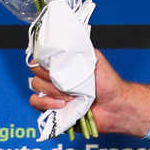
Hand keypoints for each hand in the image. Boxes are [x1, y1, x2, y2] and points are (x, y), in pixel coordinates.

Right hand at [29, 49, 149, 136]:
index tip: (56, 66)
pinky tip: (63, 105)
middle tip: (69, 83)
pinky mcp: (50, 107)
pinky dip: (47, 103)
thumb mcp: (94, 59)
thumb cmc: (107, 82)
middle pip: (36, 73)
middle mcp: (55, 77)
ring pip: (36, 87)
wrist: (114, 105)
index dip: (45, 62)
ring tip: (71, 96)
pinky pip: (35, 103)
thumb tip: (64, 42)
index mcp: (63, 65)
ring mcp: (51, 92)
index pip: (41, 58)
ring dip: (53, 92)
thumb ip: (78, 50)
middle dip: (51, 78)